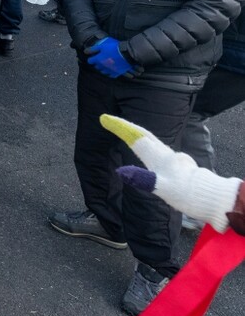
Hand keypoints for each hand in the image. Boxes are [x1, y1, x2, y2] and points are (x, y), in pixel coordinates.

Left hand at [85, 37, 136, 77]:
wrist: (127, 53)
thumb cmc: (114, 48)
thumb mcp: (103, 46)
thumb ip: (93, 49)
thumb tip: (85, 51)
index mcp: (98, 60)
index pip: (90, 61)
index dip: (91, 59)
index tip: (94, 57)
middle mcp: (102, 66)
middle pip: (96, 67)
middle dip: (97, 64)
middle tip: (101, 60)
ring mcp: (109, 71)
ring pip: (103, 71)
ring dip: (103, 68)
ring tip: (106, 64)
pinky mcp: (116, 73)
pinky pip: (111, 75)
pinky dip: (110, 73)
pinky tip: (111, 69)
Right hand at [100, 114, 242, 232]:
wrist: (210, 197)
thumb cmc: (186, 192)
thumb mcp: (162, 187)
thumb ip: (143, 178)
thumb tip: (121, 171)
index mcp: (158, 155)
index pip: (135, 136)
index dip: (120, 127)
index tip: (105, 118)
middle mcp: (165, 153)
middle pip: (143, 135)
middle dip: (126, 127)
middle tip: (112, 121)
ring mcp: (172, 159)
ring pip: (151, 142)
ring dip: (137, 135)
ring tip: (126, 133)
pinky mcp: (177, 166)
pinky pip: (157, 151)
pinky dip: (147, 146)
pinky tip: (148, 153)